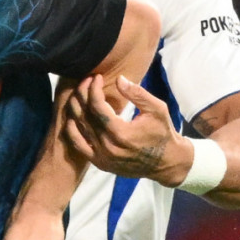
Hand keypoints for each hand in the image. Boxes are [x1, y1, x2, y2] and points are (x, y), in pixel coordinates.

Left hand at [64, 75, 191, 186]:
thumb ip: (137, 94)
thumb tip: (119, 78)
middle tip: (86, 81)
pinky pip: (78, 145)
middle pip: (85, 114)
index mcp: (121, 133)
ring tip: (79, 94)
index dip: (93, 88)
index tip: (96, 77)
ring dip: (75, 108)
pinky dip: (72, 130)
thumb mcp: (157, 109)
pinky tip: (73, 117)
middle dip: (82, 93)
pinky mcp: (100, 162)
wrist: (167, 163)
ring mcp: (102, 156)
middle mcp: (108, 146)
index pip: (97, 105)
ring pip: (78, 128)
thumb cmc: (163, 133)